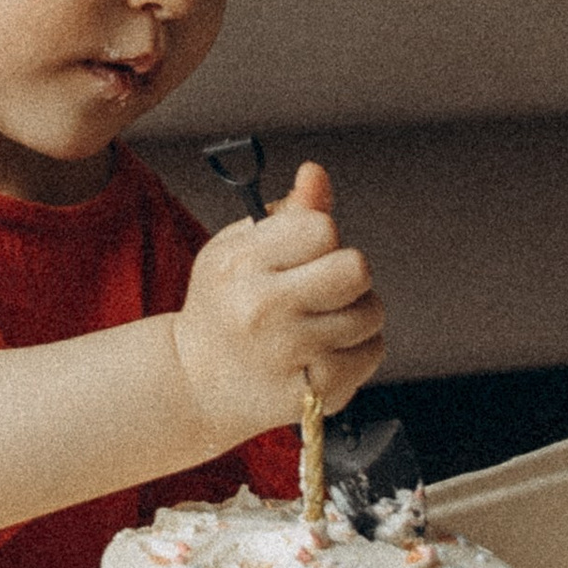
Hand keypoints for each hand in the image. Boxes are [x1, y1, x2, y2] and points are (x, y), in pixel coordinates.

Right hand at [172, 161, 383, 453]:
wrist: (195, 383)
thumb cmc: (223, 308)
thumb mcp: (238, 249)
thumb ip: (287, 213)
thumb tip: (315, 174)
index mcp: (242, 265)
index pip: (321, 228)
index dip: (320, 238)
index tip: (302, 255)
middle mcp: (263, 310)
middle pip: (356, 269)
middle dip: (348, 273)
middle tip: (324, 287)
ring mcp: (290, 356)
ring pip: (371, 313)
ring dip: (356, 312)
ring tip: (320, 322)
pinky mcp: (313, 393)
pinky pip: (372, 352)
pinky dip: (358, 349)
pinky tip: (325, 351)